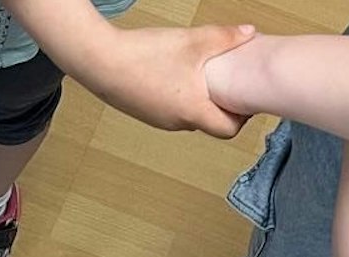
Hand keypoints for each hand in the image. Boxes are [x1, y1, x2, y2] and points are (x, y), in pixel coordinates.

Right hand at [83, 24, 257, 137]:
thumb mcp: (192, 41)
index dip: (242, 117)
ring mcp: (158, 119)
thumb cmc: (143, 56)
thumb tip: (249, 33)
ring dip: (198, 100)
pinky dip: (178, 97)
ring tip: (200, 75)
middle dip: (221, 105)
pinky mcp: (144, 111)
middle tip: (227, 82)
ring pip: (188, 116)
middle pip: (208, 123)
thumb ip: (224, 37)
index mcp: (193, 112)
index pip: (228, 131)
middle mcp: (176, 123)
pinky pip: (170, 109)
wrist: (100, 62)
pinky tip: (173, 73)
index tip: (245, 99)